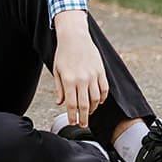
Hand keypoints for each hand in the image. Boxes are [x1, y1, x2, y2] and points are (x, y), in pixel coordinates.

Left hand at [52, 10, 108, 127]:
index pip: (72, 104)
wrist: (75, 37)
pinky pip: (104, 89)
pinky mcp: (101, 71)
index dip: (73, 116)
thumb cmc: (63, 54)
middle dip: (84, 117)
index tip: (73, 123)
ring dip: (93, 108)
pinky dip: (102, 98)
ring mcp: (93, 75)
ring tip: (89, 113)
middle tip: (83, 125)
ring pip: (96, 99)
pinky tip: (98, 102)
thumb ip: (59, 88)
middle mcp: (82, 79)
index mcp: (69, 80)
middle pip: (85, 105)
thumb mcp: (57, 70)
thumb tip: (60, 103)